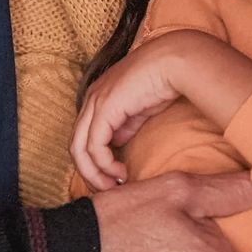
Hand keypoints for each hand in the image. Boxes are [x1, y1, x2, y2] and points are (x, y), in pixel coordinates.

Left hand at [72, 32, 192, 191]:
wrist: (175, 62)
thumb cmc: (163, 81)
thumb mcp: (140, 109)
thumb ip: (125, 125)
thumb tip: (116, 143)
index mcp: (98, 96)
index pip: (85, 135)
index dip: (94, 160)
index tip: (113, 177)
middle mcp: (91, 99)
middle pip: (76, 145)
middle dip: (89, 172)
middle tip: (107, 189)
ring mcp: (95, 103)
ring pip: (79, 149)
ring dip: (94, 173)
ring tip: (112, 185)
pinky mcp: (104, 110)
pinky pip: (95, 147)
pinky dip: (104, 165)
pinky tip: (120, 172)